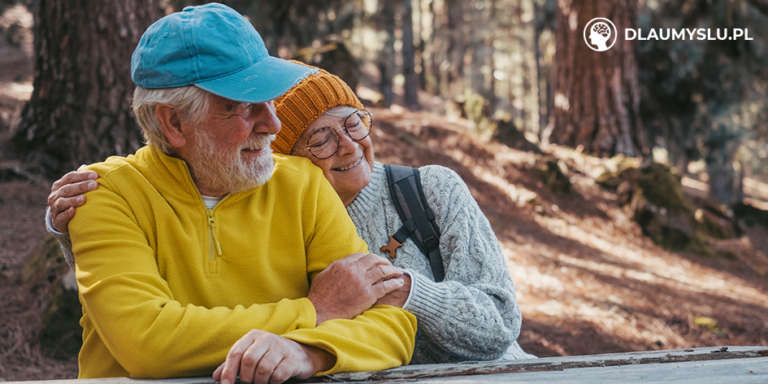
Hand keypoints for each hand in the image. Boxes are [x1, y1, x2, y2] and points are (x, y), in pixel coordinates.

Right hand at [47, 166, 98, 232]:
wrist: (62, 219)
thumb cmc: (72, 199)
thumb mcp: (75, 189)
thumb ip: (80, 178)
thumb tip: (85, 166)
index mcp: (59, 185)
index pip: (69, 177)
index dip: (82, 175)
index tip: (96, 175)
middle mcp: (54, 195)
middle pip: (67, 189)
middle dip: (81, 186)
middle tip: (95, 185)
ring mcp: (54, 208)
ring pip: (62, 202)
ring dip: (73, 200)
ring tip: (84, 199)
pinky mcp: (56, 221)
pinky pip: (60, 217)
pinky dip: (67, 214)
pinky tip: (73, 211)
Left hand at [212, 329, 333, 383]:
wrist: (301, 354)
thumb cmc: (273, 355)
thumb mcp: (253, 355)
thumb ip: (234, 364)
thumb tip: (217, 376)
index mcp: (253, 336)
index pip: (236, 352)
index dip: (228, 371)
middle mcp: (267, 338)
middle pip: (249, 360)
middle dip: (246, 377)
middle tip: (249, 383)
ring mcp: (281, 347)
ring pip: (263, 369)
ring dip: (260, 381)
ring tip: (262, 382)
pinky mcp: (292, 359)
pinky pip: (278, 375)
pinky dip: (273, 382)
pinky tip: (273, 380)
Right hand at [307, 253, 404, 324]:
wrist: (320, 311)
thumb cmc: (319, 296)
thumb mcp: (323, 275)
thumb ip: (335, 267)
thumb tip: (343, 263)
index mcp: (343, 264)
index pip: (361, 256)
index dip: (369, 258)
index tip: (374, 262)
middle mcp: (354, 270)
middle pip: (374, 260)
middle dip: (384, 261)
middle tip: (389, 265)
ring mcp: (362, 282)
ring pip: (383, 271)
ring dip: (393, 270)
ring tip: (399, 272)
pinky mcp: (368, 295)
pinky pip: (385, 287)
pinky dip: (394, 283)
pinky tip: (399, 283)